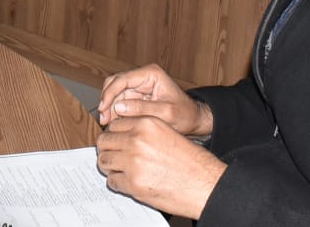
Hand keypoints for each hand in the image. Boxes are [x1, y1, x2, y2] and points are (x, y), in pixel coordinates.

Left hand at [96, 115, 226, 218]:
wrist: (206, 184)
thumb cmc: (192, 162)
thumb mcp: (169, 134)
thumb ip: (145, 132)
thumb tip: (124, 136)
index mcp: (147, 124)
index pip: (115, 125)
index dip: (114, 135)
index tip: (116, 142)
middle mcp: (138, 140)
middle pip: (104, 141)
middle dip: (107, 149)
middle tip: (113, 156)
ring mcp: (133, 162)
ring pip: (104, 160)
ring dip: (109, 166)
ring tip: (119, 169)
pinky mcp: (133, 183)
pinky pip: (112, 181)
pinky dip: (117, 182)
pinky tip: (127, 182)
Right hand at [98, 63, 212, 135]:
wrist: (193, 120)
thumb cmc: (185, 115)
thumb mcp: (166, 113)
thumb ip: (142, 108)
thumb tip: (118, 106)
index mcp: (151, 74)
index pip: (123, 79)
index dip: (110, 93)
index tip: (103, 108)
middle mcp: (143, 77)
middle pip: (115, 84)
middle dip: (107, 100)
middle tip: (104, 119)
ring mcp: (139, 86)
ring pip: (115, 93)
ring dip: (109, 107)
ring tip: (107, 123)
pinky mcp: (137, 96)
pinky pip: (120, 101)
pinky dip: (115, 111)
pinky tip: (113, 123)